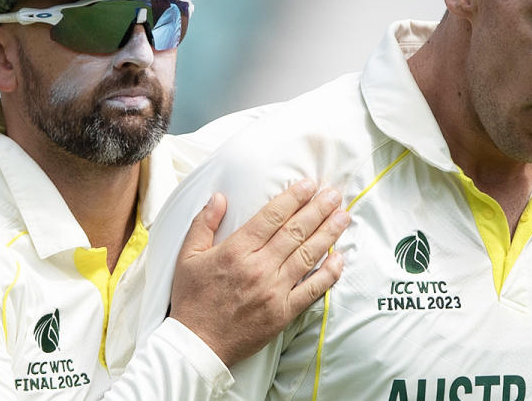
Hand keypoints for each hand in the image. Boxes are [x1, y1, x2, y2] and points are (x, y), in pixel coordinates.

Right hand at [169, 180, 348, 365]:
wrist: (197, 345)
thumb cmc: (192, 300)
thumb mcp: (188, 257)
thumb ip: (203, 224)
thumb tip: (218, 197)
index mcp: (236, 251)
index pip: (271, 216)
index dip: (293, 198)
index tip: (309, 185)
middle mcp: (259, 267)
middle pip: (295, 231)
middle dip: (318, 209)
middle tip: (334, 194)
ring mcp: (274, 290)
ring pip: (308, 255)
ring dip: (328, 234)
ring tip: (343, 217)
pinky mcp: (283, 312)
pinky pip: (312, 290)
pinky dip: (328, 274)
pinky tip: (339, 259)